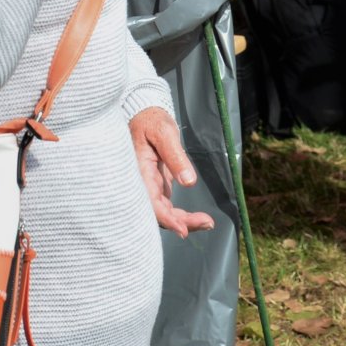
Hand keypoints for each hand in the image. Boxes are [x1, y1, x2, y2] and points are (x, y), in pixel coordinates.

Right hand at [130, 106, 212, 237]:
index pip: (149, 201)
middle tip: (207, 223)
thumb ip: (176, 156)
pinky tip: (197, 218)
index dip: (165, 218)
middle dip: (180, 222)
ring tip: (207, 222)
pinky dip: (180, 215)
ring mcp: (148, 185)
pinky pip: (165, 207)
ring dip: (183, 221)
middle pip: (156, 212)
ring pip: (162, 212)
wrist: (144, 115)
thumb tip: (188, 182)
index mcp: (138, 169)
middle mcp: (141, 181)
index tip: (184, 229)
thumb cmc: (152, 121)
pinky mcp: (156, 185)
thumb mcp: (164, 132)